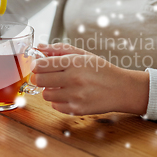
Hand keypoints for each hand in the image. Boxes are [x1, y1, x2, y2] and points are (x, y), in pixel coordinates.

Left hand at [31, 43, 149, 115]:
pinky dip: (58, 101)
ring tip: (60, 86)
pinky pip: (55, 106)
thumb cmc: (101, 70)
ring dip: (49, 90)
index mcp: (74, 62)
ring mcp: (75, 96)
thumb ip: (59, 49)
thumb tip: (39, 47)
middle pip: (39, 80)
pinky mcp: (77, 109)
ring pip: (45, 95)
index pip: (41, 65)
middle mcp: (73, 79)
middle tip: (45, 76)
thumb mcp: (83, 54)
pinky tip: (68, 95)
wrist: (121, 89)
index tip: (38, 66)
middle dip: (38, 78)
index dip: (36, 65)